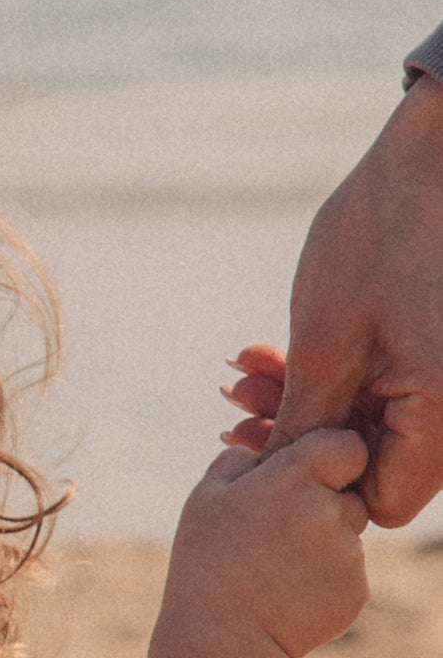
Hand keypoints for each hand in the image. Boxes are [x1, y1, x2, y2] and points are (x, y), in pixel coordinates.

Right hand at [162, 424, 370, 657]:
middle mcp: (330, 510)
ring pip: (349, 538)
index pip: (347, 446)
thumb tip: (264, 451)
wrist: (220, 643)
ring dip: (323, 547)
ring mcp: (349, 554)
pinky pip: (349, 575)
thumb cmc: (205, 565)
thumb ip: (239, 460)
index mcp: (294, 478)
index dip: (332, 458)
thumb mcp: (204, 500)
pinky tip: (287, 598)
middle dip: (324, 508)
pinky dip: (325, 584)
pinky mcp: (357, 592)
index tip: (309, 478)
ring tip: (275, 573)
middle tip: (278, 538)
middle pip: (350, 495)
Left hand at [252, 80, 442, 525]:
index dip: (320, 484)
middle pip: (375, 462)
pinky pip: (386, 391)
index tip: (266, 450)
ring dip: (308, 404)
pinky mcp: (434, 360)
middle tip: (234, 401)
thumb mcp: (323, 342)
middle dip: (300, 434)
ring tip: (243, 371)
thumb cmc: (381, 236)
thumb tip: (283, 489)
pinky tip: (275, 356)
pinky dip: (337, 379)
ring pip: (373, 426)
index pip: (382, 503)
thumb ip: (305, 428)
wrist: (431, 155)